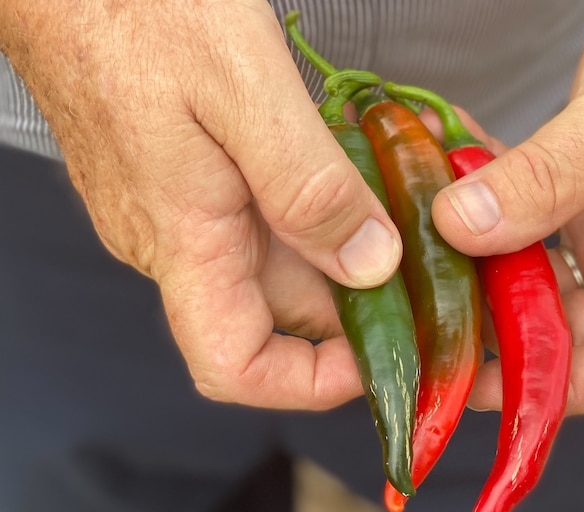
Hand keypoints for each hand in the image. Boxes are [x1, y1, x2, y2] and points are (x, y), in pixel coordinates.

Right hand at [0, 1, 402, 407]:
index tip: (378, 356)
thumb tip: (368, 265)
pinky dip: (318, 204)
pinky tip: (356, 168)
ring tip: (406, 203)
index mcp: (182, 238)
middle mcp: (178, 240)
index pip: (234, 365)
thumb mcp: (242, 87)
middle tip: (428, 261)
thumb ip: (307, 184)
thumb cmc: (135, 8)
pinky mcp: (190, 178)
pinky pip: (264, 214)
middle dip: (360, 296)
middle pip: (282, 310)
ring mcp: (182, 209)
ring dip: (347, 241)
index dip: (309, 383)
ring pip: (281, 257)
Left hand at [429, 0, 583, 413]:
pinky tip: (444, 187)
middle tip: (433, 315)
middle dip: (500, 325)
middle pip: (568, 330)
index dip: (557, 389)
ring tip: (426, 252)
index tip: (483, 386)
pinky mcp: (577, 198)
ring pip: (534, 279)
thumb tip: (459, 228)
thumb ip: (546, 182)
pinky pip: (522, 222)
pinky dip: (483, 210)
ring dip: (481, 265)